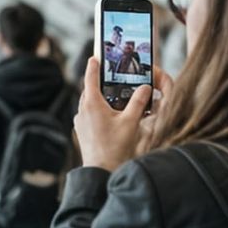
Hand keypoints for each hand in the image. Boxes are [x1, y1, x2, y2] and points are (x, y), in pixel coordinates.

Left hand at [73, 56, 168, 171]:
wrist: (101, 170)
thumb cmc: (115, 146)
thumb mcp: (131, 121)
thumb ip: (139, 102)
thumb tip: (146, 87)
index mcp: (92, 104)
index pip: (90, 79)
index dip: (93, 66)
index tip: (95, 57)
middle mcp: (82, 111)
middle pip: (89, 90)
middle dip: (98, 81)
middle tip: (108, 73)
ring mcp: (80, 121)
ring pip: (88, 102)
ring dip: (98, 96)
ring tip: (111, 92)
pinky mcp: (82, 130)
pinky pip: (88, 113)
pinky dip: (97, 108)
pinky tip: (109, 112)